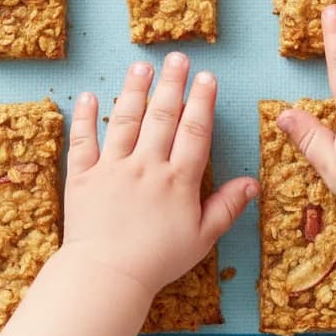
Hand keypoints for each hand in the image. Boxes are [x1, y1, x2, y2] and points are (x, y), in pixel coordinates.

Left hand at [61, 54, 258, 296]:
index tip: (207, 77)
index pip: (194, 131)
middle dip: (172, 83)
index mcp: (178, 179)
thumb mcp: (203, 238)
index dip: (202, 101)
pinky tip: (89, 96)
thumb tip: (252, 182)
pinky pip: (83, 142)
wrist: (106, 278)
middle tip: (177, 57)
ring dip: (135, 90)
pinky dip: (85, 118)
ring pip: (125, 120)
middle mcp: (147, 166)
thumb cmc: (158, 261)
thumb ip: (227, 206)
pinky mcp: (84, 177)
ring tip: (142, 65)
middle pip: (162, 116)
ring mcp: (113, 168)